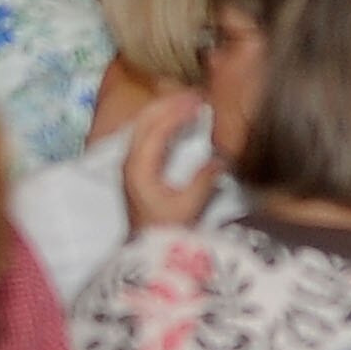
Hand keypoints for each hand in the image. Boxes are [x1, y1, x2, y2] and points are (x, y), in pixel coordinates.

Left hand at [121, 89, 219, 231]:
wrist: (145, 255)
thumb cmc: (166, 232)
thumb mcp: (189, 207)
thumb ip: (204, 179)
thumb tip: (221, 157)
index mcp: (139, 167)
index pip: (157, 128)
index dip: (178, 111)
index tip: (201, 100)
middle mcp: (129, 161)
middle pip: (145, 119)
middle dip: (170, 102)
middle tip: (198, 94)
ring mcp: (129, 164)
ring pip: (143, 124)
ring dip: (165, 108)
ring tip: (190, 101)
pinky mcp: (135, 168)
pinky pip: (145, 133)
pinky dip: (161, 120)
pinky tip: (178, 118)